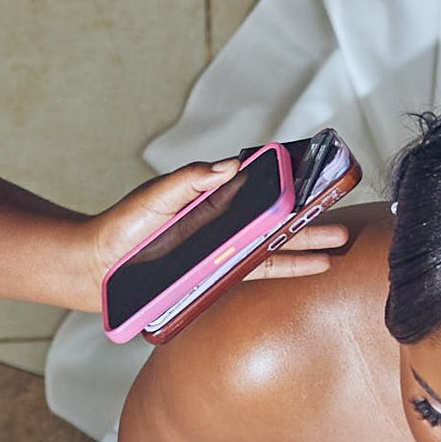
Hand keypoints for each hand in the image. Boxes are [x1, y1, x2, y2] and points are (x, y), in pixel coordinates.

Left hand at [70, 158, 355, 314]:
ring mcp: (224, 251)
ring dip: (307, 245)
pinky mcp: (220, 276)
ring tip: (338, 243)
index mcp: (212, 199)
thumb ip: (192, 180)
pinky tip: (312, 268)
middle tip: (342, 212)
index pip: (257, 188)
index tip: (318, 176)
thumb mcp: (157, 196)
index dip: (288, 183)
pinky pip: (259, 271)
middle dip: (309, 216)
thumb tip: (230, 165)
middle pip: (274, 218)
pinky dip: (287, 268)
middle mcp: (224, 225)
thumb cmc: (124, 227)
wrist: (98, 269)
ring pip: (275, 246)